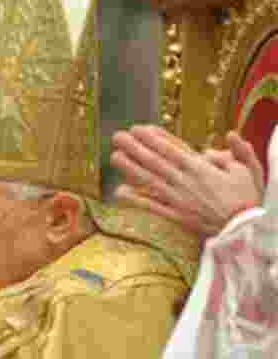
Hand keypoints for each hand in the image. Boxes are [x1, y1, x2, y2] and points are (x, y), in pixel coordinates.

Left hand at [110, 125, 263, 237]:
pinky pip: (152, 206)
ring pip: (150, 180)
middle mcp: (185, 181)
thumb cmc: (246, 199)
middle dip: (136, 148)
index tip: (138, 129)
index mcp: (200, 168)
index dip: (153, 139)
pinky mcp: (175, 215)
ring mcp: (178, 199)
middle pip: (156, 162)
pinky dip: (136, 199)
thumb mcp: (245, 170)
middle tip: (117, 136)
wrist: (243, 229)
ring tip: (114, 156)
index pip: (172, 149)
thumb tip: (217, 144)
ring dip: (130, 168)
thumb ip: (230, 155)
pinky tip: (119, 191)